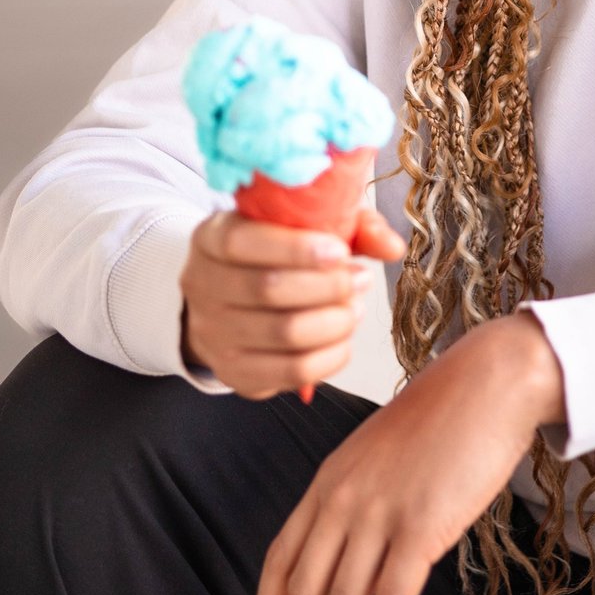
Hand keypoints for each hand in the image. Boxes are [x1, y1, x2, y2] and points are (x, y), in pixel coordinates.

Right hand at [179, 206, 406, 398]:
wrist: (230, 298)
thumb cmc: (277, 251)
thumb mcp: (306, 223)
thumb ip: (351, 225)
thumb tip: (392, 246)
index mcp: (211, 236)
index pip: (242, 242)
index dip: (296, 248)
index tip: (340, 251)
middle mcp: (201, 284)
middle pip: (268, 289)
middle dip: (329, 286)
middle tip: (361, 280)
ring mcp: (213, 333)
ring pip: (283, 333)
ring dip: (335, 321)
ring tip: (356, 307)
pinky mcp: (234, 371)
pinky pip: (291, 372)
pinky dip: (330, 356)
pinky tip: (344, 337)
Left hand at [254, 312, 565, 594]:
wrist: (489, 382)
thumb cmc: (446, 415)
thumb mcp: (383, 451)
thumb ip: (362, 496)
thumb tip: (362, 557)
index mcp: (330, 477)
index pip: (280, 554)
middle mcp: (344, 496)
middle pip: (306, 588)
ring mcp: (379, 511)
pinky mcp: (419, 525)